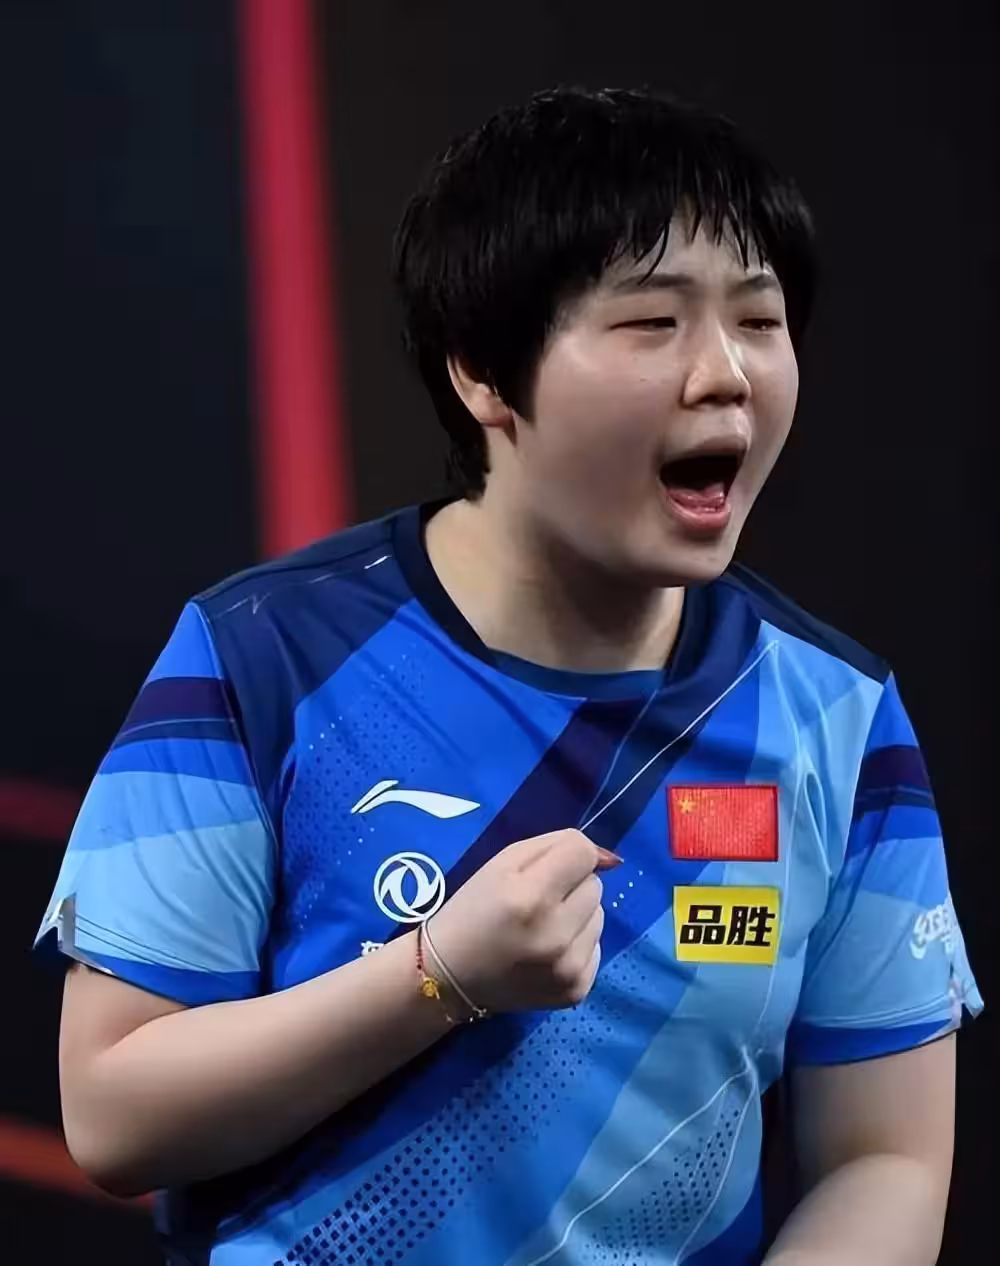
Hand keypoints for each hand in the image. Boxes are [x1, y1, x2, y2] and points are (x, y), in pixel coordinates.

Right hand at [426, 829, 620, 1014]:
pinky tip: (546, 953)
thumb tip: (610, 858)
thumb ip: (557, 846)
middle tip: (536, 902)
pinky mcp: (576, 991)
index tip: (547, 869)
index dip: (567, 855)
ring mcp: (568, 968)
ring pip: (599, 917)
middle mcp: (555, 934)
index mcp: (531, 896)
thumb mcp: (502, 863)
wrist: (448, 975)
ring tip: (540, 928)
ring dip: (575, 916)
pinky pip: (596, 948)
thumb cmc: (473, 910)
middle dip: (570, 887)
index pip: (583, 853)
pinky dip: (576, 945)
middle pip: (594, 886)